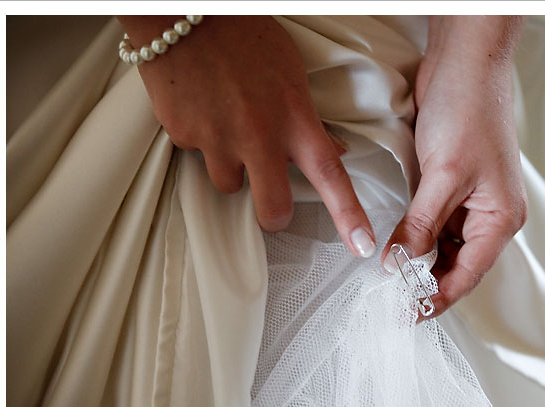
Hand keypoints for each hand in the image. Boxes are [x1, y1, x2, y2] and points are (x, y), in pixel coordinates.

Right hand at [117, 15, 376, 257]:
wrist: (183, 12)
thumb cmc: (244, 36)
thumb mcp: (291, 75)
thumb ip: (308, 122)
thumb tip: (333, 152)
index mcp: (294, 118)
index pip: (331, 176)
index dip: (348, 215)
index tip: (361, 245)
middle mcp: (259, 136)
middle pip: (272, 209)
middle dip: (273, 215)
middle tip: (271, 204)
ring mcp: (218, 139)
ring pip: (228, 184)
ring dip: (231, 166)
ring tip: (225, 124)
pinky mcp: (183, 135)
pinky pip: (195, 152)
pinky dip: (199, 137)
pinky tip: (200, 105)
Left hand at [381, 16, 526, 317]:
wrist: (465, 63)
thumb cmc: (469, 111)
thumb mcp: (443, 177)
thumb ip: (420, 226)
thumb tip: (398, 265)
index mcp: (501, 218)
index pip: (468, 275)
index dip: (436, 298)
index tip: (406, 314)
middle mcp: (490, 215)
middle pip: (457, 266)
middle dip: (426, 283)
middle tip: (391, 299)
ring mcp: (471, 201)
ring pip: (443, 247)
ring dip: (418, 262)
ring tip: (389, 278)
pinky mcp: (451, 186)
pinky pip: (434, 225)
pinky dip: (416, 237)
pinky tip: (396, 246)